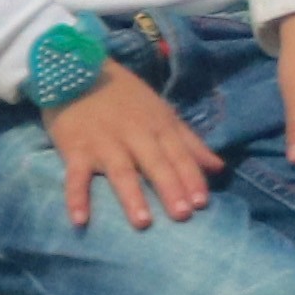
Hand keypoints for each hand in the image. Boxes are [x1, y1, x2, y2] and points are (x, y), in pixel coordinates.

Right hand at [45, 65, 220, 233]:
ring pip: (120, 170)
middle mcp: (134, 135)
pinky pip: (75, 176)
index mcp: (158, 126)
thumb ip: (189, 142)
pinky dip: (76, 197)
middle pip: (155, 164)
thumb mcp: (162, 113)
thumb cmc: (124, 98)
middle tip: (183, 216)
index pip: (179, 155)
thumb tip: (218, 168)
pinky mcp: (76, 149)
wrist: (77, 72)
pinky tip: (80, 220)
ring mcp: (104, 142)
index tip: (203, 203)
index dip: (191, 178)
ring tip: (142, 223)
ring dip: (131, 196)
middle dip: (170, 188)